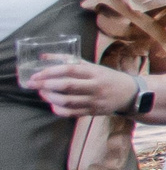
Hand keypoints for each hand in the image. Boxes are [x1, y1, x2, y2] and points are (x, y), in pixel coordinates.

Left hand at [27, 59, 141, 118]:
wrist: (130, 94)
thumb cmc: (108, 77)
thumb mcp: (93, 66)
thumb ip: (70, 61)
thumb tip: (44, 56)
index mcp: (95, 72)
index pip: (70, 70)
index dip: (51, 71)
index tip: (36, 74)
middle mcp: (95, 86)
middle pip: (67, 86)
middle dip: (46, 85)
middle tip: (32, 84)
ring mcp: (94, 100)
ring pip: (68, 101)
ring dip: (50, 97)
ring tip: (42, 93)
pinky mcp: (93, 111)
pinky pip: (72, 113)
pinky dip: (58, 110)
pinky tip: (52, 104)